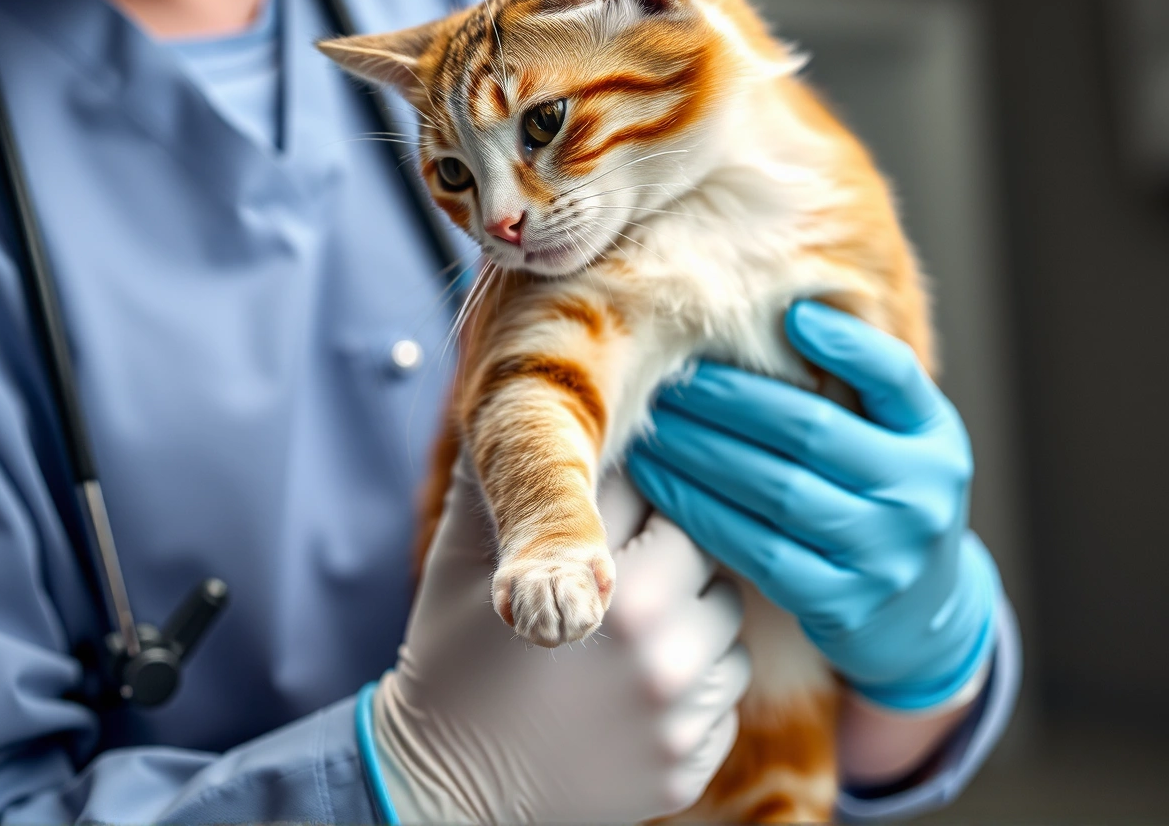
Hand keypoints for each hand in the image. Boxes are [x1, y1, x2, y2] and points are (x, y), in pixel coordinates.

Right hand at [366, 464, 749, 822]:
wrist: (440, 790)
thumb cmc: (450, 657)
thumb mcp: (462, 555)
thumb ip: (505, 470)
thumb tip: (527, 384)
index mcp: (603, 582)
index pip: (655, 492)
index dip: (629, 490)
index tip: (609, 504)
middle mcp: (655, 648)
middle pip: (707, 552)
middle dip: (666, 550)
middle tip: (619, 567)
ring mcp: (677, 714)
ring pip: (728, 623)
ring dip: (690, 617)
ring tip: (627, 629)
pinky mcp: (689, 767)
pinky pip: (725, 696)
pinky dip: (692, 685)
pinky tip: (632, 687)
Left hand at [628, 300, 998, 709]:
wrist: (923, 617)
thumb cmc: (888, 500)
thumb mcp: (902, 441)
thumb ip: (861, 386)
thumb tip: (787, 311)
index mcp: (936, 441)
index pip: (895, 377)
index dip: (845, 343)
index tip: (788, 313)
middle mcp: (919, 496)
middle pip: (812, 431)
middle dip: (729, 398)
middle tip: (671, 374)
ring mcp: (882, 556)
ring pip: (775, 490)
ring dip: (700, 451)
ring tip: (653, 423)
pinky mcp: (840, 605)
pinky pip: (755, 548)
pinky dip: (699, 509)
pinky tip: (660, 481)